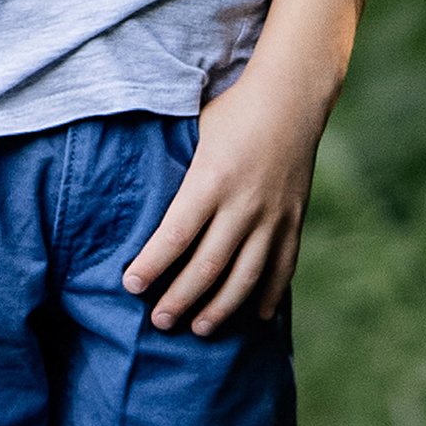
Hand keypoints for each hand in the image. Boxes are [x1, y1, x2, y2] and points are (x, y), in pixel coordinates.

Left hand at [122, 63, 325, 332]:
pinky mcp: (294, 221)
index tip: (131, 286)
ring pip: (245, 277)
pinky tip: (257, 317)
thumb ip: (174, 165)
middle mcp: (243, 204)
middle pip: (207, 266)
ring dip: (221, 308)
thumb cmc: (232, 110)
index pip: (175, 235)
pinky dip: (270, 295)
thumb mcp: (193, 129)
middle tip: (159, 322)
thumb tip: (136, 188)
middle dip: (180, 299)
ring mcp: (273, 217)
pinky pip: (282, 268)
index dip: (151, 266)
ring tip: (199, 329)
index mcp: (210, 180)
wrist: (292, 97)